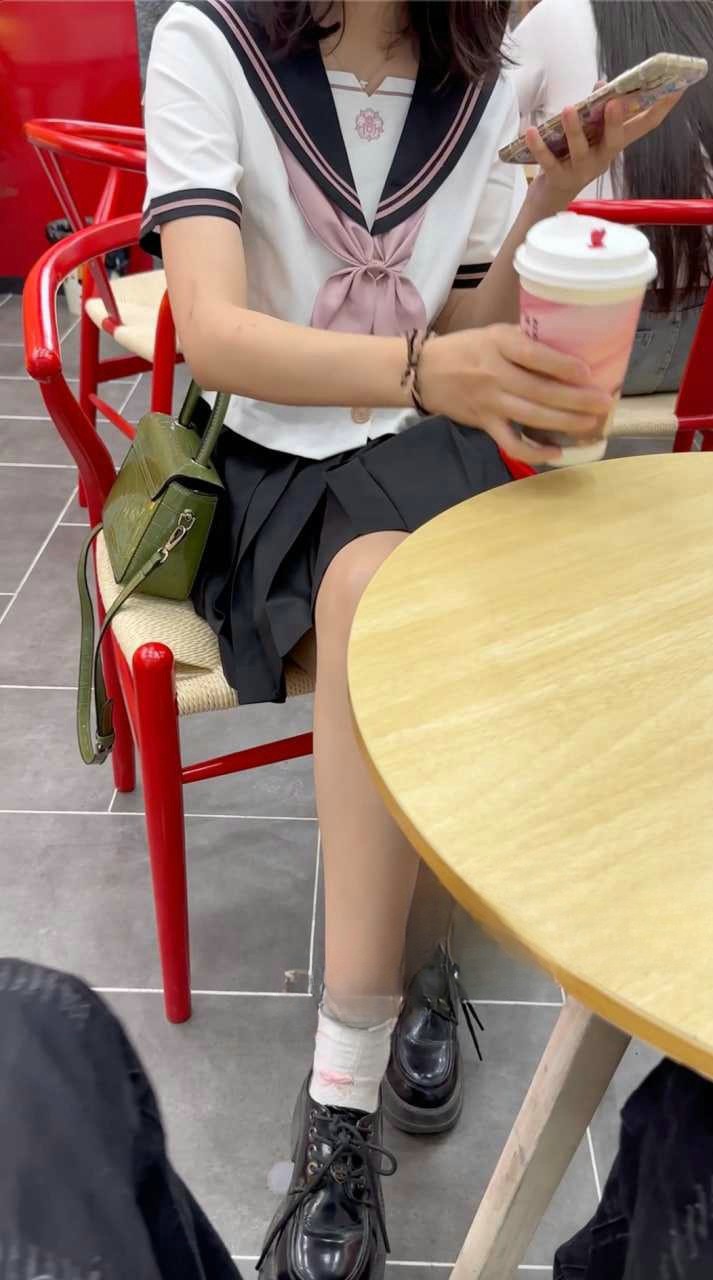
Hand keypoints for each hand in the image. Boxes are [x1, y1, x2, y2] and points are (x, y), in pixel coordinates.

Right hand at [420, 324, 612, 465]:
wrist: (424, 372)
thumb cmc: (466, 349)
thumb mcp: (494, 333)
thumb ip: (525, 341)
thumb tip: (567, 349)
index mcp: (499, 344)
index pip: (533, 355)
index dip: (561, 365)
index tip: (587, 372)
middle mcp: (495, 374)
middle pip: (540, 390)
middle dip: (576, 399)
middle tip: (604, 403)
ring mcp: (489, 402)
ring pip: (532, 416)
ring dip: (565, 423)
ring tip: (591, 424)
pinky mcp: (484, 424)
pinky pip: (511, 443)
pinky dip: (533, 452)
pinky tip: (556, 453)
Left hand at [527, 90, 682, 206]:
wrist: (549, 200)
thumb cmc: (571, 159)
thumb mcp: (589, 135)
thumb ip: (595, 110)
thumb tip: (602, 84)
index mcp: (613, 145)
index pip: (642, 127)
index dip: (659, 109)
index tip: (674, 89)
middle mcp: (602, 159)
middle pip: (614, 140)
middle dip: (614, 121)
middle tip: (613, 101)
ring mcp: (580, 171)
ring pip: (580, 150)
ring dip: (574, 129)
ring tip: (568, 108)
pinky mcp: (557, 179)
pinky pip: (548, 161)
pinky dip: (539, 146)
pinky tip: (531, 130)